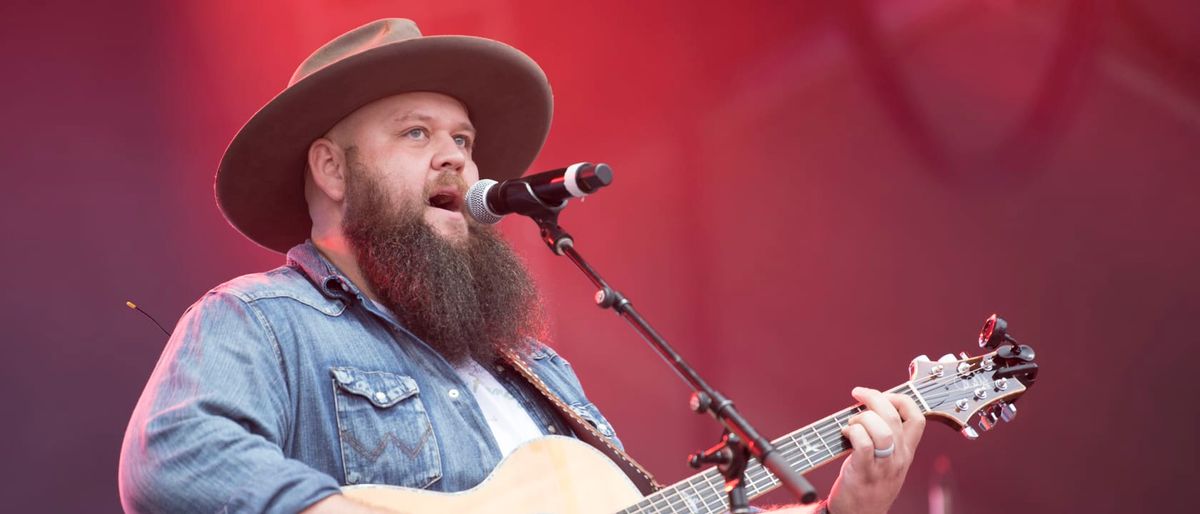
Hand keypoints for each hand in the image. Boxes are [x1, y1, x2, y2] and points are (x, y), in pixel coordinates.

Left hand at [826, 387, 924, 513]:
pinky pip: (863, 444)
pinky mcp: (864, 473)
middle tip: (858, 395)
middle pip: (894, 417)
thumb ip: (885, 438)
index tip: (884, 395)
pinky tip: (845, 434)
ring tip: (851, 424)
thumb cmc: (869, 485)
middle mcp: (898, 458)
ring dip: (862, 418)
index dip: (902, 399)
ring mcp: (883, 467)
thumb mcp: (887, 462)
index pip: (918, 418)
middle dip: (874, 398)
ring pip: (882, 429)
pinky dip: (853, 432)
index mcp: (906, 452)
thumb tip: (870, 408)